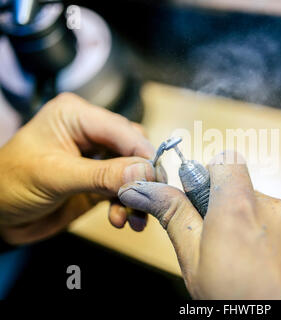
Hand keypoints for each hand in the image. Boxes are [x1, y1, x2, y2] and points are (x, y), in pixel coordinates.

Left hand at [0, 93, 165, 244]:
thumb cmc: (9, 184)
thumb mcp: (55, 176)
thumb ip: (101, 175)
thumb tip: (144, 172)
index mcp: (76, 116)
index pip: (121, 130)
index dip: (141, 153)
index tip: (157, 178)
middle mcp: (91, 133)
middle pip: (133, 149)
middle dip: (141, 177)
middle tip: (148, 199)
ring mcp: (97, 158)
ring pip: (133, 172)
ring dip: (136, 196)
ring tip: (135, 218)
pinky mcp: (100, 181)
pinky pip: (124, 190)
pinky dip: (127, 206)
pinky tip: (121, 220)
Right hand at [118, 151, 280, 298]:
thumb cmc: (239, 306)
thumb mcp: (195, 265)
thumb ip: (176, 218)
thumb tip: (146, 189)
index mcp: (240, 208)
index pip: (226, 161)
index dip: (212, 177)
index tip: (206, 202)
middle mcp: (276, 209)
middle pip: (247, 192)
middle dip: (232, 211)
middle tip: (223, 248)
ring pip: (269, 214)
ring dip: (257, 231)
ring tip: (251, 268)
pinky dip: (279, 245)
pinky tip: (273, 273)